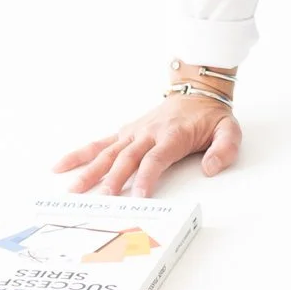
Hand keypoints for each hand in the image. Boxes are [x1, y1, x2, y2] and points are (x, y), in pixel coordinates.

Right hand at [56, 91, 241, 196]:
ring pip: (108, 152)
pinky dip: (80, 154)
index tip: (138, 195)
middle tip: (101, 199)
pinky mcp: (125, 132)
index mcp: (173, 135)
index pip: (157, 158)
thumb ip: (224, 149)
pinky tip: (60, 166)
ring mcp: (133, 132)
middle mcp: (148, 133)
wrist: (197, 90)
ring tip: (73, 189)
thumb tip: (211, 168)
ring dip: (90, 170)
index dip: (147, 176)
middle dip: (114, 179)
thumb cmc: (211, 116)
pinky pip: (100, 143)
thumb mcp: (229, 130)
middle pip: (127, 158)